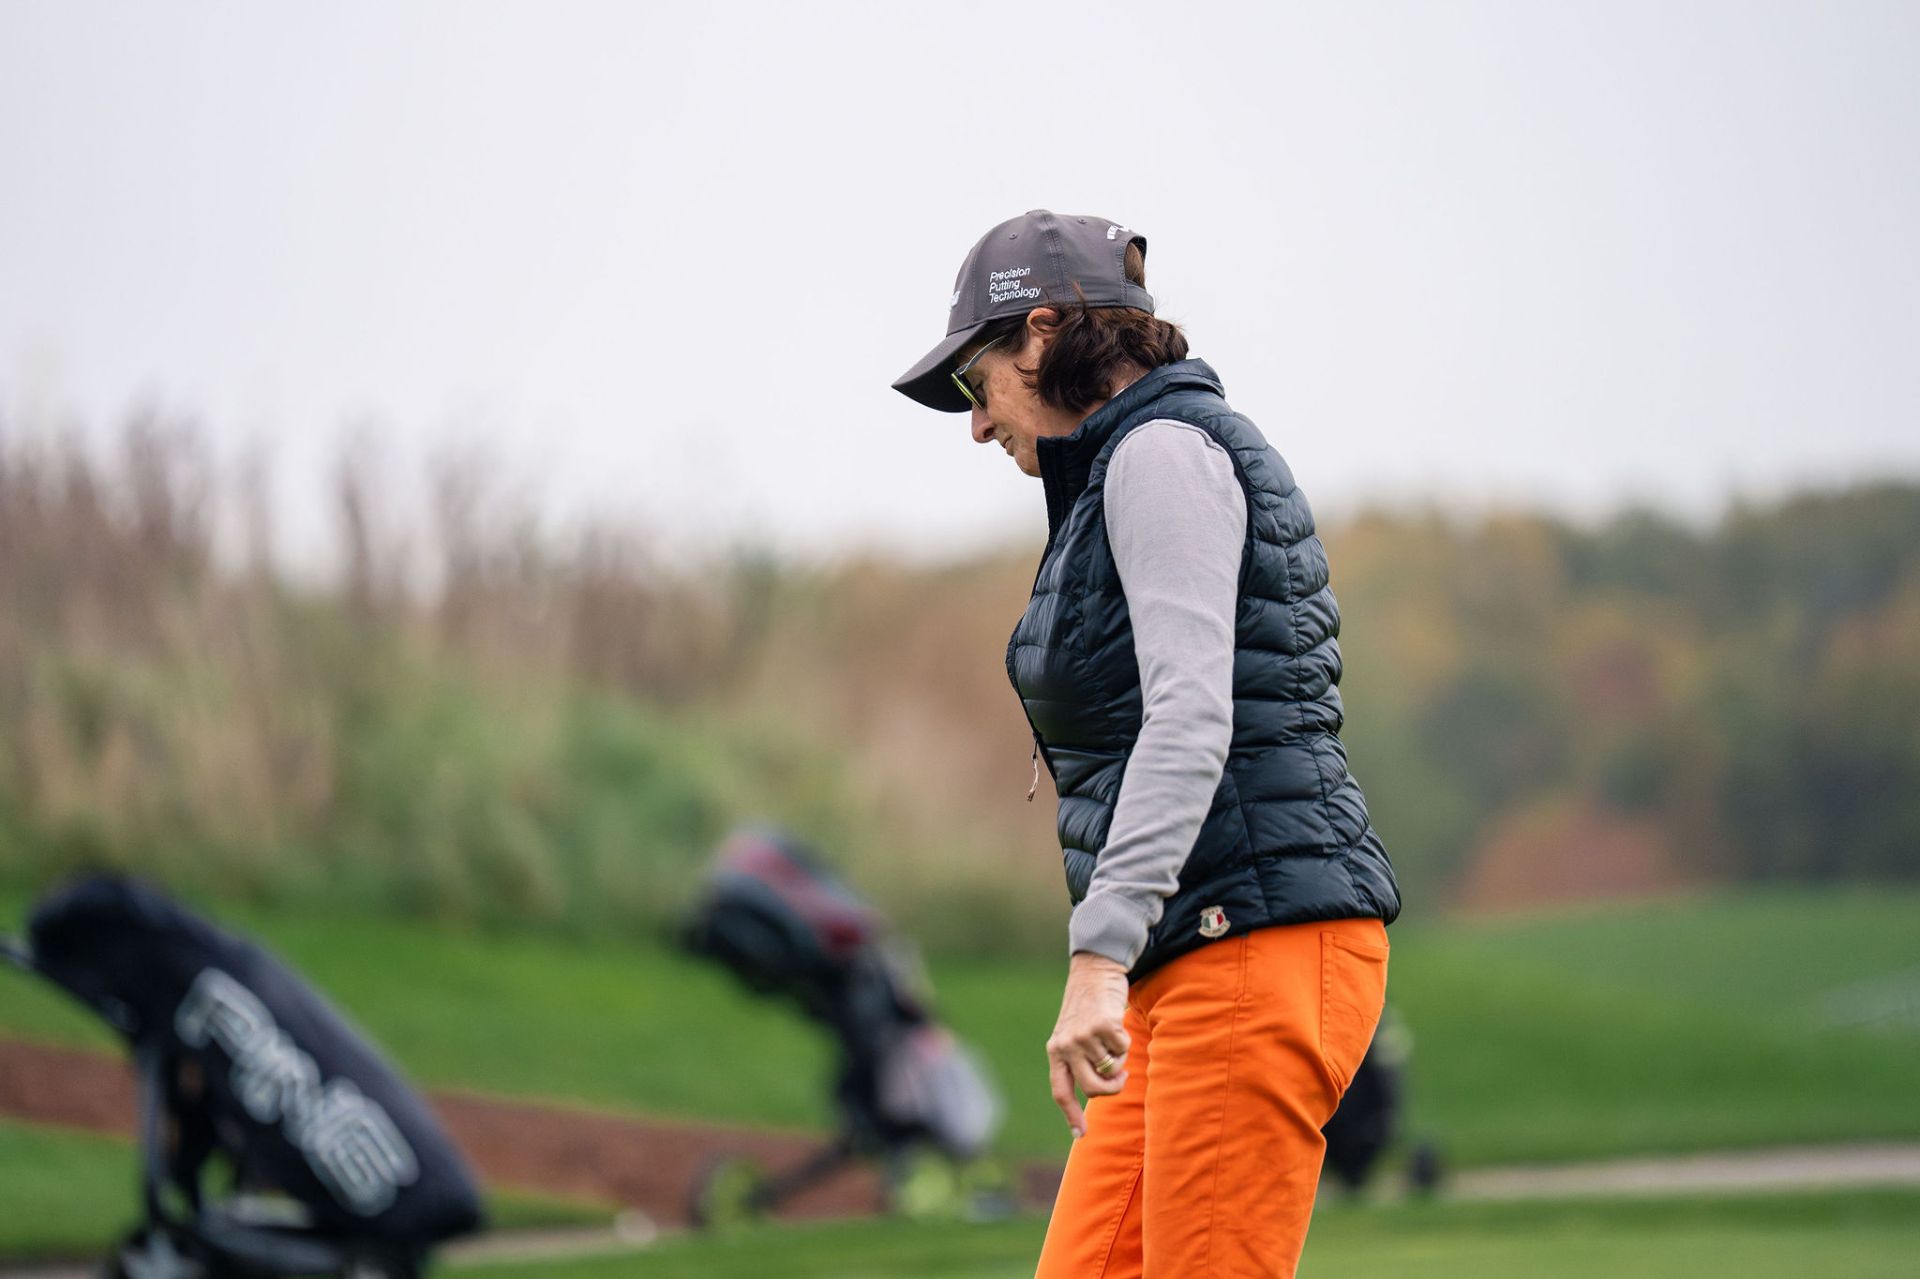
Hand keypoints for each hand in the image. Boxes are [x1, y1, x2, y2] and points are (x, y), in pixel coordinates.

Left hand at [1046, 951, 1130, 1138]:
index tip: (1081, 1135)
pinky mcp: (1102, 1025)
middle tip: (1121, 1079)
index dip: (1071, 1115)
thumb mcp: (1072, 1033)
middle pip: (1092, 1088)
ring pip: (1112, 1067)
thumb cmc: (1087, 1007)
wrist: (1094, 970)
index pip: (1060, 1091)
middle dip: (1111, 1089)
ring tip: (1111, 1036)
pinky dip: (1125, 1040)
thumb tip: (1101, 1089)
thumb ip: (1079, 1060)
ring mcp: (1083, 1036)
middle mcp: (1066, 1046)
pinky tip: (1115, 1022)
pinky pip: (1123, 1048)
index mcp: (1055, 1051)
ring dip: (1119, 1056)